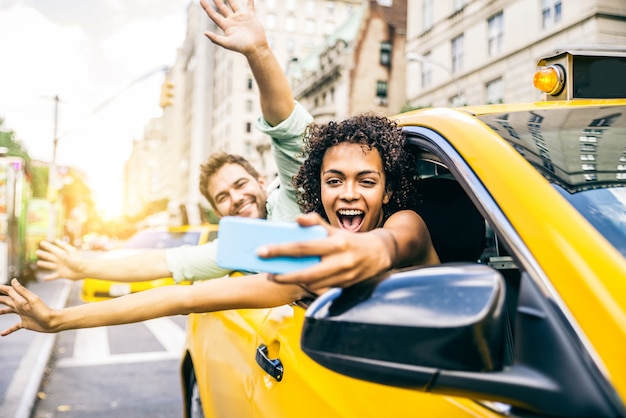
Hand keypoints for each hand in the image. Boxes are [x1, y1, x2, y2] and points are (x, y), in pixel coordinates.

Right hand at [0, 279, 54, 335]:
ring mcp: (23, 315)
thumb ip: (22, 291)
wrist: (54, 322)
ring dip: (2, 311)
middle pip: (7, 300)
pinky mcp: (26, 323)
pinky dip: (8, 330)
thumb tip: (13, 280)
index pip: (8, 292)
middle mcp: (21, 306)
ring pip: (9, 311)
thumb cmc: (44, 310)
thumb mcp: (32, 300)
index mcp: (21, 300)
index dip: (1, 288)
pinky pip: (14, 327)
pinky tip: (2, 334)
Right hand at [36, 239, 84, 280]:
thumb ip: (62, 247)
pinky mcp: (62, 274)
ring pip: (50, 265)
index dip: (47, 246)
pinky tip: (44, 278)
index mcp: (62, 254)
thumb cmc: (78, 260)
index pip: (52, 249)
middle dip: (43, 254)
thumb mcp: (69, 252)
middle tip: (37, 252)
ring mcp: (60, 267)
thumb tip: (55, 240)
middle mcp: (60, 260)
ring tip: (38, 263)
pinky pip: (54, 276)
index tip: (41, 242)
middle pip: (49, 257)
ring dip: (44, 264)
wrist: (84, 269)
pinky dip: (49, 278)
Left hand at [200, 0, 266, 56]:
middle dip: (216, 0)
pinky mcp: (251, 17)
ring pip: (234, 5)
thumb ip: (215, 38)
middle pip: (222, 8)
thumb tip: (204, 33)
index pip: (213, 15)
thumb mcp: (227, 43)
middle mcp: (232, 21)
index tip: (201, 0)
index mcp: (226, 26)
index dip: (207, 8)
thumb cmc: (241, 47)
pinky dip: (250, 1)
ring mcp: (241, 18)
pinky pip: (250, 7)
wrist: (256, 48)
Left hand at [257, 213, 391, 291]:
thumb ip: (316, 223)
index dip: (281, 250)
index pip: (303, 247)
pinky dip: (307, 286)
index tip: (262, 251)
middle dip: (283, 275)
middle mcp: (341, 262)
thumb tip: (297, 219)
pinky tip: (296, 281)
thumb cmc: (350, 240)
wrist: (379, 254)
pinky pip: (321, 289)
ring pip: (313, 285)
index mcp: (336, 243)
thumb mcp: (335, 229)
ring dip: (294, 282)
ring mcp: (344, 277)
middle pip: (306, 273)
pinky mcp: (345, 287)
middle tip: (267, 274)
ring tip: (277, 277)